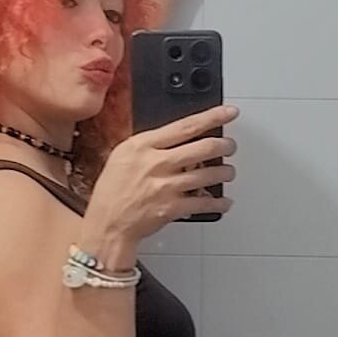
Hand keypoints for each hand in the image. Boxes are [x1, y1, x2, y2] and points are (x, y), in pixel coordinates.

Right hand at [88, 106, 238, 240]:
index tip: (229, 112)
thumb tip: (179, 136)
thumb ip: (150, 145)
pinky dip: (219, 203)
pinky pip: (204, 203)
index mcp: (143, 145)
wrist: (107, 223)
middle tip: (230, 146)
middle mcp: (156, 163)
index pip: (185, 126)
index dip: (212, 117)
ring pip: (208, 174)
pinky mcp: (172, 208)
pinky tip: (224, 201)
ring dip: (225, 173)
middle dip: (224, 146)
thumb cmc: (113, 190)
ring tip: (228, 172)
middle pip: (203, 148)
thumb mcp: (123, 156)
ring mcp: (165, 187)